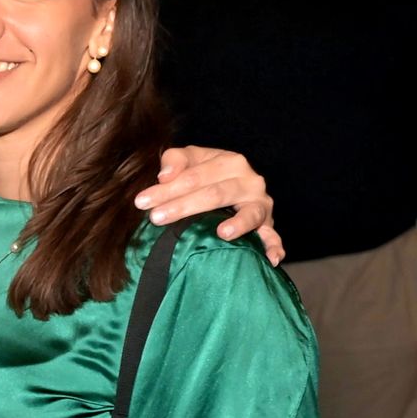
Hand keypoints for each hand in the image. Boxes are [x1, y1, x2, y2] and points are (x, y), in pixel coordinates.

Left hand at [136, 145, 283, 265]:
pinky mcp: (269, 224)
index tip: (141, 202)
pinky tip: (271, 257)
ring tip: (221, 232)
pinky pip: (274, 236)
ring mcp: (261, 203)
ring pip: (248, 213)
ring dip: (236, 224)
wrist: (234, 183)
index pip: (193, 176)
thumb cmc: (204, 173)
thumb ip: (175, 160)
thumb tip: (164, 175)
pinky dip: (274, 246)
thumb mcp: (189, 159)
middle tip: (156, 218)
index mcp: (229, 162)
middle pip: (215, 194)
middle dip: (184, 206)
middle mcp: (249, 180)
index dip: (166, 189)